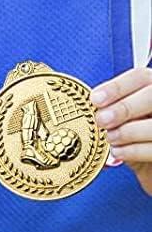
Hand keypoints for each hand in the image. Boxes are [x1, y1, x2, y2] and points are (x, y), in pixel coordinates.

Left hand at [93, 67, 151, 195]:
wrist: (147, 154)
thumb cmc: (132, 127)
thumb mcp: (123, 112)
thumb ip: (111, 105)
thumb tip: (86, 107)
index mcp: (150, 86)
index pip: (140, 77)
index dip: (116, 87)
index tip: (95, 99)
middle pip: (151, 96)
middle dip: (124, 108)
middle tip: (101, 120)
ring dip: (127, 132)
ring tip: (110, 138)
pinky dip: (134, 151)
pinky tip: (118, 151)